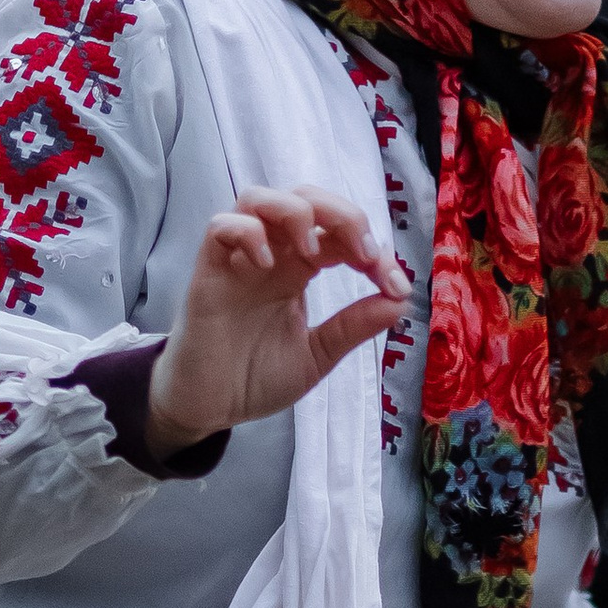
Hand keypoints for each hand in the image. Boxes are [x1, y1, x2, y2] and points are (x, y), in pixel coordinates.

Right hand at [144, 188, 405, 458]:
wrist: (208, 409)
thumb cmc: (254, 378)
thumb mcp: (317, 355)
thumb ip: (353, 326)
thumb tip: (400, 301)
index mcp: (297, 271)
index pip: (338, 235)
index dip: (373, 249)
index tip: (395, 285)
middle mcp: (270, 256)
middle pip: (303, 197)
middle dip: (342, 214)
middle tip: (364, 254)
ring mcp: (237, 261)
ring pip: (259, 197)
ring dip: (294, 212)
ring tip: (311, 252)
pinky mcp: (207, 273)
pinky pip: (220, 227)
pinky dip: (247, 232)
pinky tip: (267, 264)